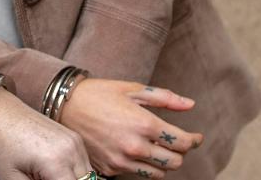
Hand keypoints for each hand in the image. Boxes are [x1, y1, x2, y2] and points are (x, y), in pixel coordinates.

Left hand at [0, 89, 93, 179]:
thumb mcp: (12, 178)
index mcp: (56, 161)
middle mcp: (71, 149)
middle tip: (39, 179)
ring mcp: (75, 141)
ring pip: (87, 175)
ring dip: (70, 179)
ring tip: (44, 176)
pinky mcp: (73, 137)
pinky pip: (83, 162)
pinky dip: (72, 172)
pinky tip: (51, 171)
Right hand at [60, 80, 202, 178]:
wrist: (64, 105)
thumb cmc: (99, 93)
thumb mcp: (133, 89)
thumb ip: (165, 98)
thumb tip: (190, 105)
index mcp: (144, 124)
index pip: (183, 143)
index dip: (194, 140)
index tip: (196, 137)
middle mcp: (135, 146)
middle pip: (174, 163)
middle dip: (180, 153)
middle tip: (176, 143)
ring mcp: (121, 161)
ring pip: (157, 174)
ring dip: (162, 163)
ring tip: (156, 148)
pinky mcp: (109, 169)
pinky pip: (135, 174)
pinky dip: (141, 166)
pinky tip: (135, 151)